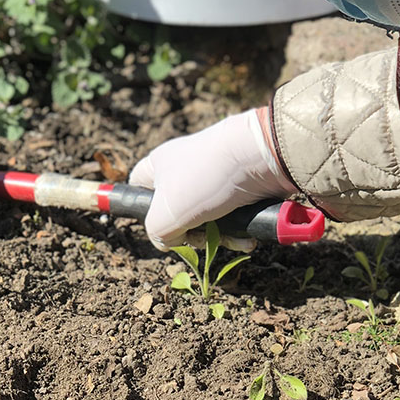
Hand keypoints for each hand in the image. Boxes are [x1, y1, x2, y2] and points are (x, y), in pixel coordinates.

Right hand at [129, 108, 296, 250]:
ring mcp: (212, 179)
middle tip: (201, 238)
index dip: (142, 211)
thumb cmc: (206, 179)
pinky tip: (248, 239)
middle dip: (192, 235)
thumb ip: (156, 233)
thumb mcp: (166, 215)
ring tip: (234, 239)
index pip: (137, 190)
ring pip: (208, 221)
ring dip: (221, 237)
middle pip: (176, 215)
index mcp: (158, 167)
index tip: (158, 228)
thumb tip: (170, 241)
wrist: (262, 158)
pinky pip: (232, 218)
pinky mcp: (239, 187)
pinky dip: (239, 231)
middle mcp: (183, 170)